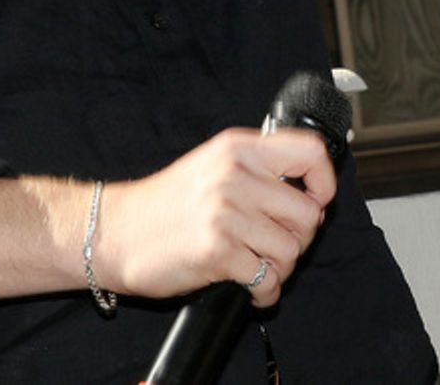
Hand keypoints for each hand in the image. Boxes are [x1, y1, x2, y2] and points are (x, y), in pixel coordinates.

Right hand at [98, 127, 334, 306]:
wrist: (115, 232)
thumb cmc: (165, 203)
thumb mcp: (213, 163)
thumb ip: (256, 167)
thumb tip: (307, 185)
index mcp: (239, 148)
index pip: (309, 152)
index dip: (324, 180)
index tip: (317, 198)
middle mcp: (235, 174)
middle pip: (308, 211)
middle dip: (300, 237)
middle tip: (279, 244)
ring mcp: (226, 212)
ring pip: (291, 249)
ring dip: (280, 268)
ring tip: (260, 266)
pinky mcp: (217, 251)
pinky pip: (267, 278)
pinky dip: (264, 291)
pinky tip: (250, 287)